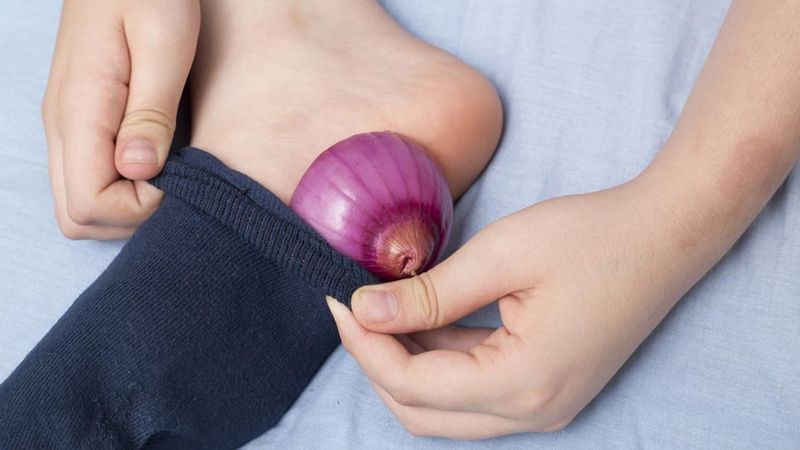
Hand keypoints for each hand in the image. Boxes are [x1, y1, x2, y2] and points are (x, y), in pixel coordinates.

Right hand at [42, 0, 199, 238]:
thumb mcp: (165, 42)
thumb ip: (151, 111)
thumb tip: (138, 171)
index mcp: (79, 111)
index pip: (90, 204)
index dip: (141, 209)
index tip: (180, 177)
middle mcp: (62, 126)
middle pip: (76, 216)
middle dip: (130, 218)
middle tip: (177, 184)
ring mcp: (66, 124)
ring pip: (78, 202)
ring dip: (125, 206)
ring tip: (169, 172)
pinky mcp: (79, 119)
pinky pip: (86, 177)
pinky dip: (119, 187)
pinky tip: (156, 162)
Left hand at [326, 171, 731, 438]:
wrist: (665, 236)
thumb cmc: (593, 237)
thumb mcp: (502, 254)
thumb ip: (429, 294)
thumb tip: (365, 310)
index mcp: (524, 383)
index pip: (413, 385)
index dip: (365, 345)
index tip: (339, 300)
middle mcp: (534, 411)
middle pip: (422, 412)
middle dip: (377, 362)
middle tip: (353, 308)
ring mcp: (543, 406)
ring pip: (444, 408)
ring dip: (405, 365)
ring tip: (382, 309)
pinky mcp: (545, 388)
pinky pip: (472, 392)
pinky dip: (438, 362)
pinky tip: (422, 318)